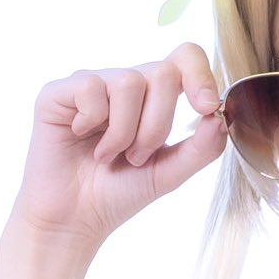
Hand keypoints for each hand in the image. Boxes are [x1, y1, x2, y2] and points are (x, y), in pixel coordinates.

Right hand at [12, 46, 226, 250]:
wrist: (73, 220)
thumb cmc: (118, 193)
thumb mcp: (169, 173)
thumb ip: (201, 148)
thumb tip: (220, 115)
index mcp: (152, 96)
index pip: (184, 58)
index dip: (200, 75)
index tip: (205, 108)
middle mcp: (122, 83)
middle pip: (162, 73)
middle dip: (157, 124)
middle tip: (135, 156)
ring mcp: (91, 84)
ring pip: (129, 81)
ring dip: (124, 131)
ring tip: (109, 155)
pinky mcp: (58, 93)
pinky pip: (90, 87)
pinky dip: (92, 121)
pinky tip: (81, 137)